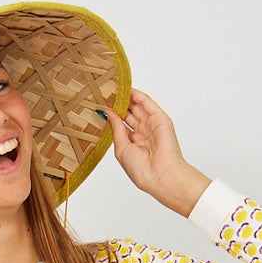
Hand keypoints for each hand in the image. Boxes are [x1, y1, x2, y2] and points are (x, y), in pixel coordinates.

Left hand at [98, 91, 208, 215]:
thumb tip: (107, 112)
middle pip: (129, 112)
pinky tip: (126, 89)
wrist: (160, 175)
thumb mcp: (121, 148)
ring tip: (113, 87)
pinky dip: (137, 95)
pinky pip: (147, 103)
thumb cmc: (141, 169)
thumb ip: (116, 128)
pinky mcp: (160, 118)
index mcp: (134, 142)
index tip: (100, 104)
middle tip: (105, 92)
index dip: (112, 114)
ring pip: (137, 106)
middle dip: (118, 103)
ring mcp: (152, 124)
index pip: (121, 123)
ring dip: (126, 97)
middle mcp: (143, 132)